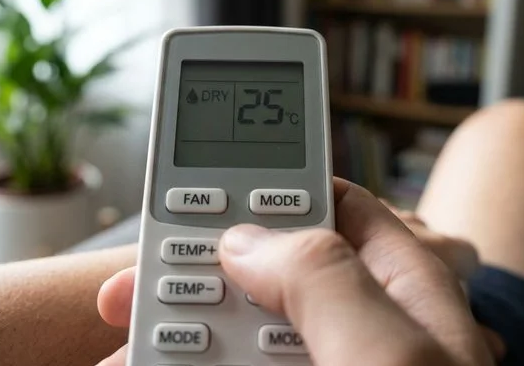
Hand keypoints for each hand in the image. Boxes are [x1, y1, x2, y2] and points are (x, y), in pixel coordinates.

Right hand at [96, 178, 500, 364]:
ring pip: (229, 331)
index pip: (334, 203)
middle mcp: (358, 329)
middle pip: (261, 268)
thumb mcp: (391, 357)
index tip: (201, 175)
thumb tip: (244, 240)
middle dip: (191, 268)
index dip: (270, 178)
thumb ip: (325, 279)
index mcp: (402, 291)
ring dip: (169, 329)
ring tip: (120, 336)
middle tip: (129, 283)